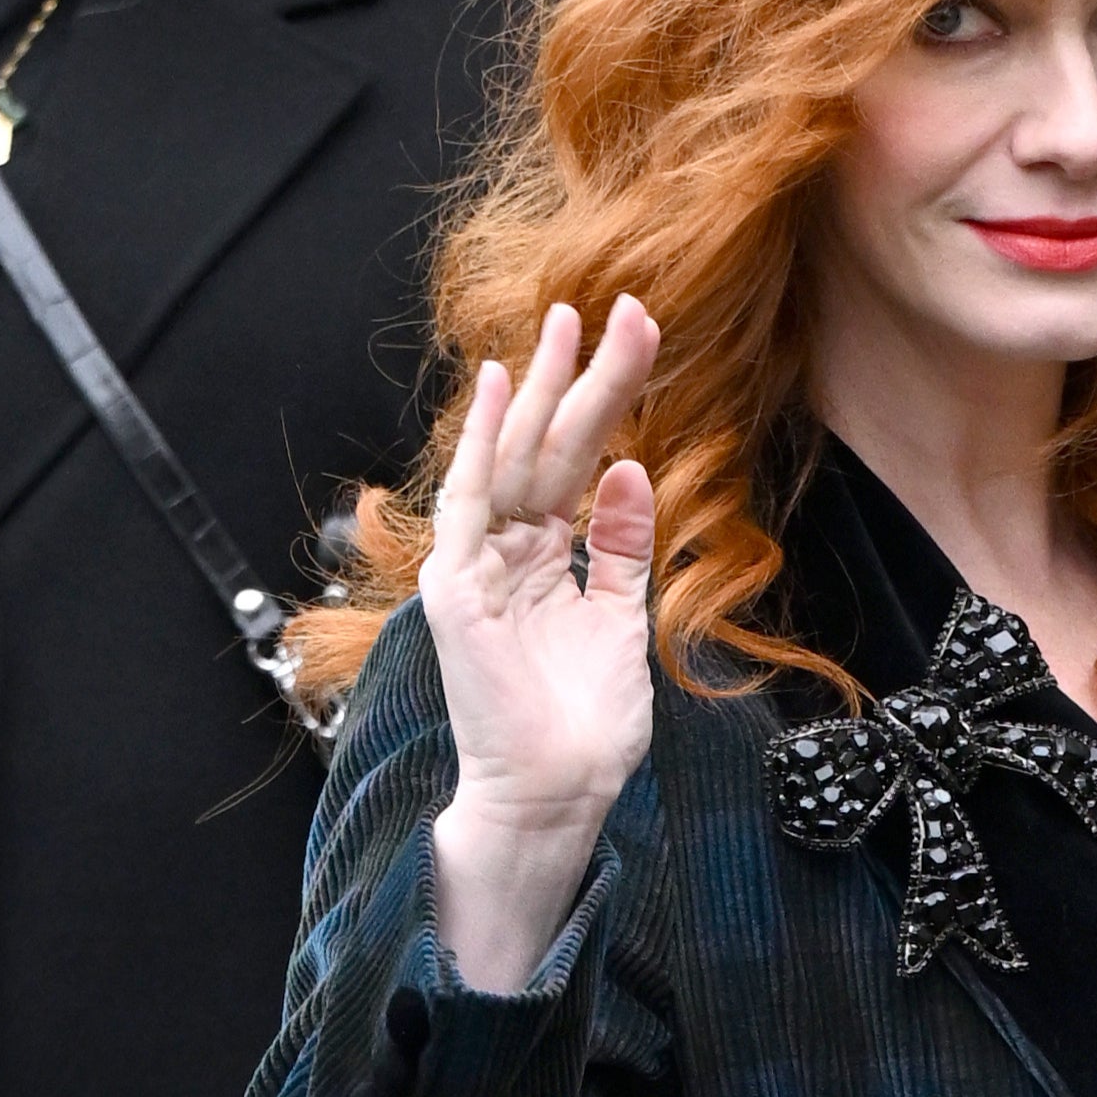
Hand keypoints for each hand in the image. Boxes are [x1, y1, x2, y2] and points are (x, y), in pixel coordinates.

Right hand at [421, 297, 660, 992]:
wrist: (559, 793)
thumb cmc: (585, 721)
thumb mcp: (619, 616)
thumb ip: (619, 546)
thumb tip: (629, 470)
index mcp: (545, 556)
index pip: (578, 460)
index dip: (607, 398)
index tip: (638, 336)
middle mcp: (507, 550)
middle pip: (550, 445)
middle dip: (582, 375)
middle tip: (617, 304)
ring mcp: (478, 565)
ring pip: (517, 458)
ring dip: (540, 389)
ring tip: (566, 322)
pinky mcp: (458, 587)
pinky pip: (470, 501)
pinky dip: (481, 443)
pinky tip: (494, 388)